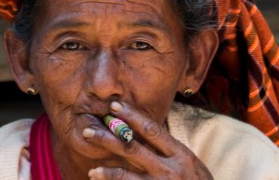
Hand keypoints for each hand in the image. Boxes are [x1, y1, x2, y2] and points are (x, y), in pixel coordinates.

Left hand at [83, 101, 213, 179]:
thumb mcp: (189, 162)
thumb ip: (169, 149)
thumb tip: (146, 129)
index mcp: (180, 153)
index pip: (151, 130)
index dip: (131, 116)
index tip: (114, 105)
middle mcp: (169, 168)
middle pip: (133, 147)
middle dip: (109, 137)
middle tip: (88, 129)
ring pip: (126, 173)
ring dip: (105, 168)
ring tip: (91, 166)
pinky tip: (98, 177)